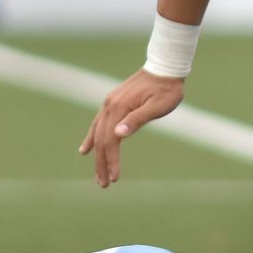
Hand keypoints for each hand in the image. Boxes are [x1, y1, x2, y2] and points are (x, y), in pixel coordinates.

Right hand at [78, 69, 184, 185]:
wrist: (165, 67)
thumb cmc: (166, 89)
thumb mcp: (157, 106)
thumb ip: (137, 119)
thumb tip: (119, 133)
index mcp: (119, 108)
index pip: (111, 140)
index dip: (112, 160)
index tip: (115, 178)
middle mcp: (109, 106)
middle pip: (101, 140)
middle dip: (101, 164)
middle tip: (104, 185)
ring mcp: (109, 104)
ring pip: (97, 134)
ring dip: (97, 156)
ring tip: (98, 175)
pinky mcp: (112, 103)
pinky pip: (97, 124)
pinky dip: (91, 138)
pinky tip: (85, 149)